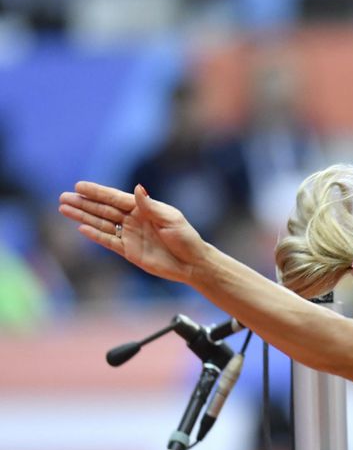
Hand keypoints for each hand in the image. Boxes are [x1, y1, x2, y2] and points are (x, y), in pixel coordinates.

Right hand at [59, 182, 207, 284]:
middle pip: (104, 209)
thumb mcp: (170, 219)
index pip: (115, 198)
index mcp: (144, 208)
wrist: (192, 263)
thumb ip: (150, 206)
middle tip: (63, 197)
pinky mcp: (129, 251)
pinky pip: (109, 241)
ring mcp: (130, 235)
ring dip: (84, 216)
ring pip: (102, 223)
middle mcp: (134, 220)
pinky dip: (95, 235)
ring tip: (64, 209)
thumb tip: (137, 188)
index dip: (97, 192)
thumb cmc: (186, 238)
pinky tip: (81, 228)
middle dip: (83, 203)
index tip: (78, 186)